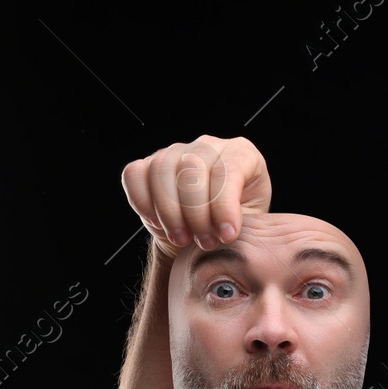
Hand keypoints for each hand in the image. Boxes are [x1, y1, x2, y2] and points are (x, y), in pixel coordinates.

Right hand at [121, 135, 271, 258]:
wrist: (209, 231)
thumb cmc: (236, 224)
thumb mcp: (253, 223)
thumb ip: (244, 222)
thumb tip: (227, 231)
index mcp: (242, 153)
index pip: (228, 171)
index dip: (225, 206)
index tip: (227, 236)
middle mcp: (208, 146)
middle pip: (192, 169)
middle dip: (196, 213)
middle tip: (206, 242)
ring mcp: (176, 150)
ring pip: (162, 170)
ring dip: (169, 211)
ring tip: (183, 239)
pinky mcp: (148, 163)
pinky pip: (134, 174)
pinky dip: (142, 201)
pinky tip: (158, 224)